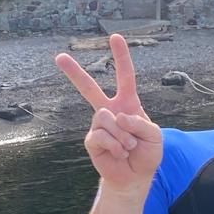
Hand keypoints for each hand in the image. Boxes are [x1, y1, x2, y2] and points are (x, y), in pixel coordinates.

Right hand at [55, 35, 162, 194]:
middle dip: (73, 72)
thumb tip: (119, 117)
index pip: (125, 76)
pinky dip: (115, 146)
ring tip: (128, 147)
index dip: (121, 57)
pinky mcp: (91, 140)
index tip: (115, 37)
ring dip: (122, 136)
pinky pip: (101, 135)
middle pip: (89, 88)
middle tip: (58, 57)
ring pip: (105, 117)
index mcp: (128, 103)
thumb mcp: (155, 136)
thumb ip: (142, 123)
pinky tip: (118, 153)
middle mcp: (110, 111)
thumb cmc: (146, 154)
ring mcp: (98, 125)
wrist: (135, 177)